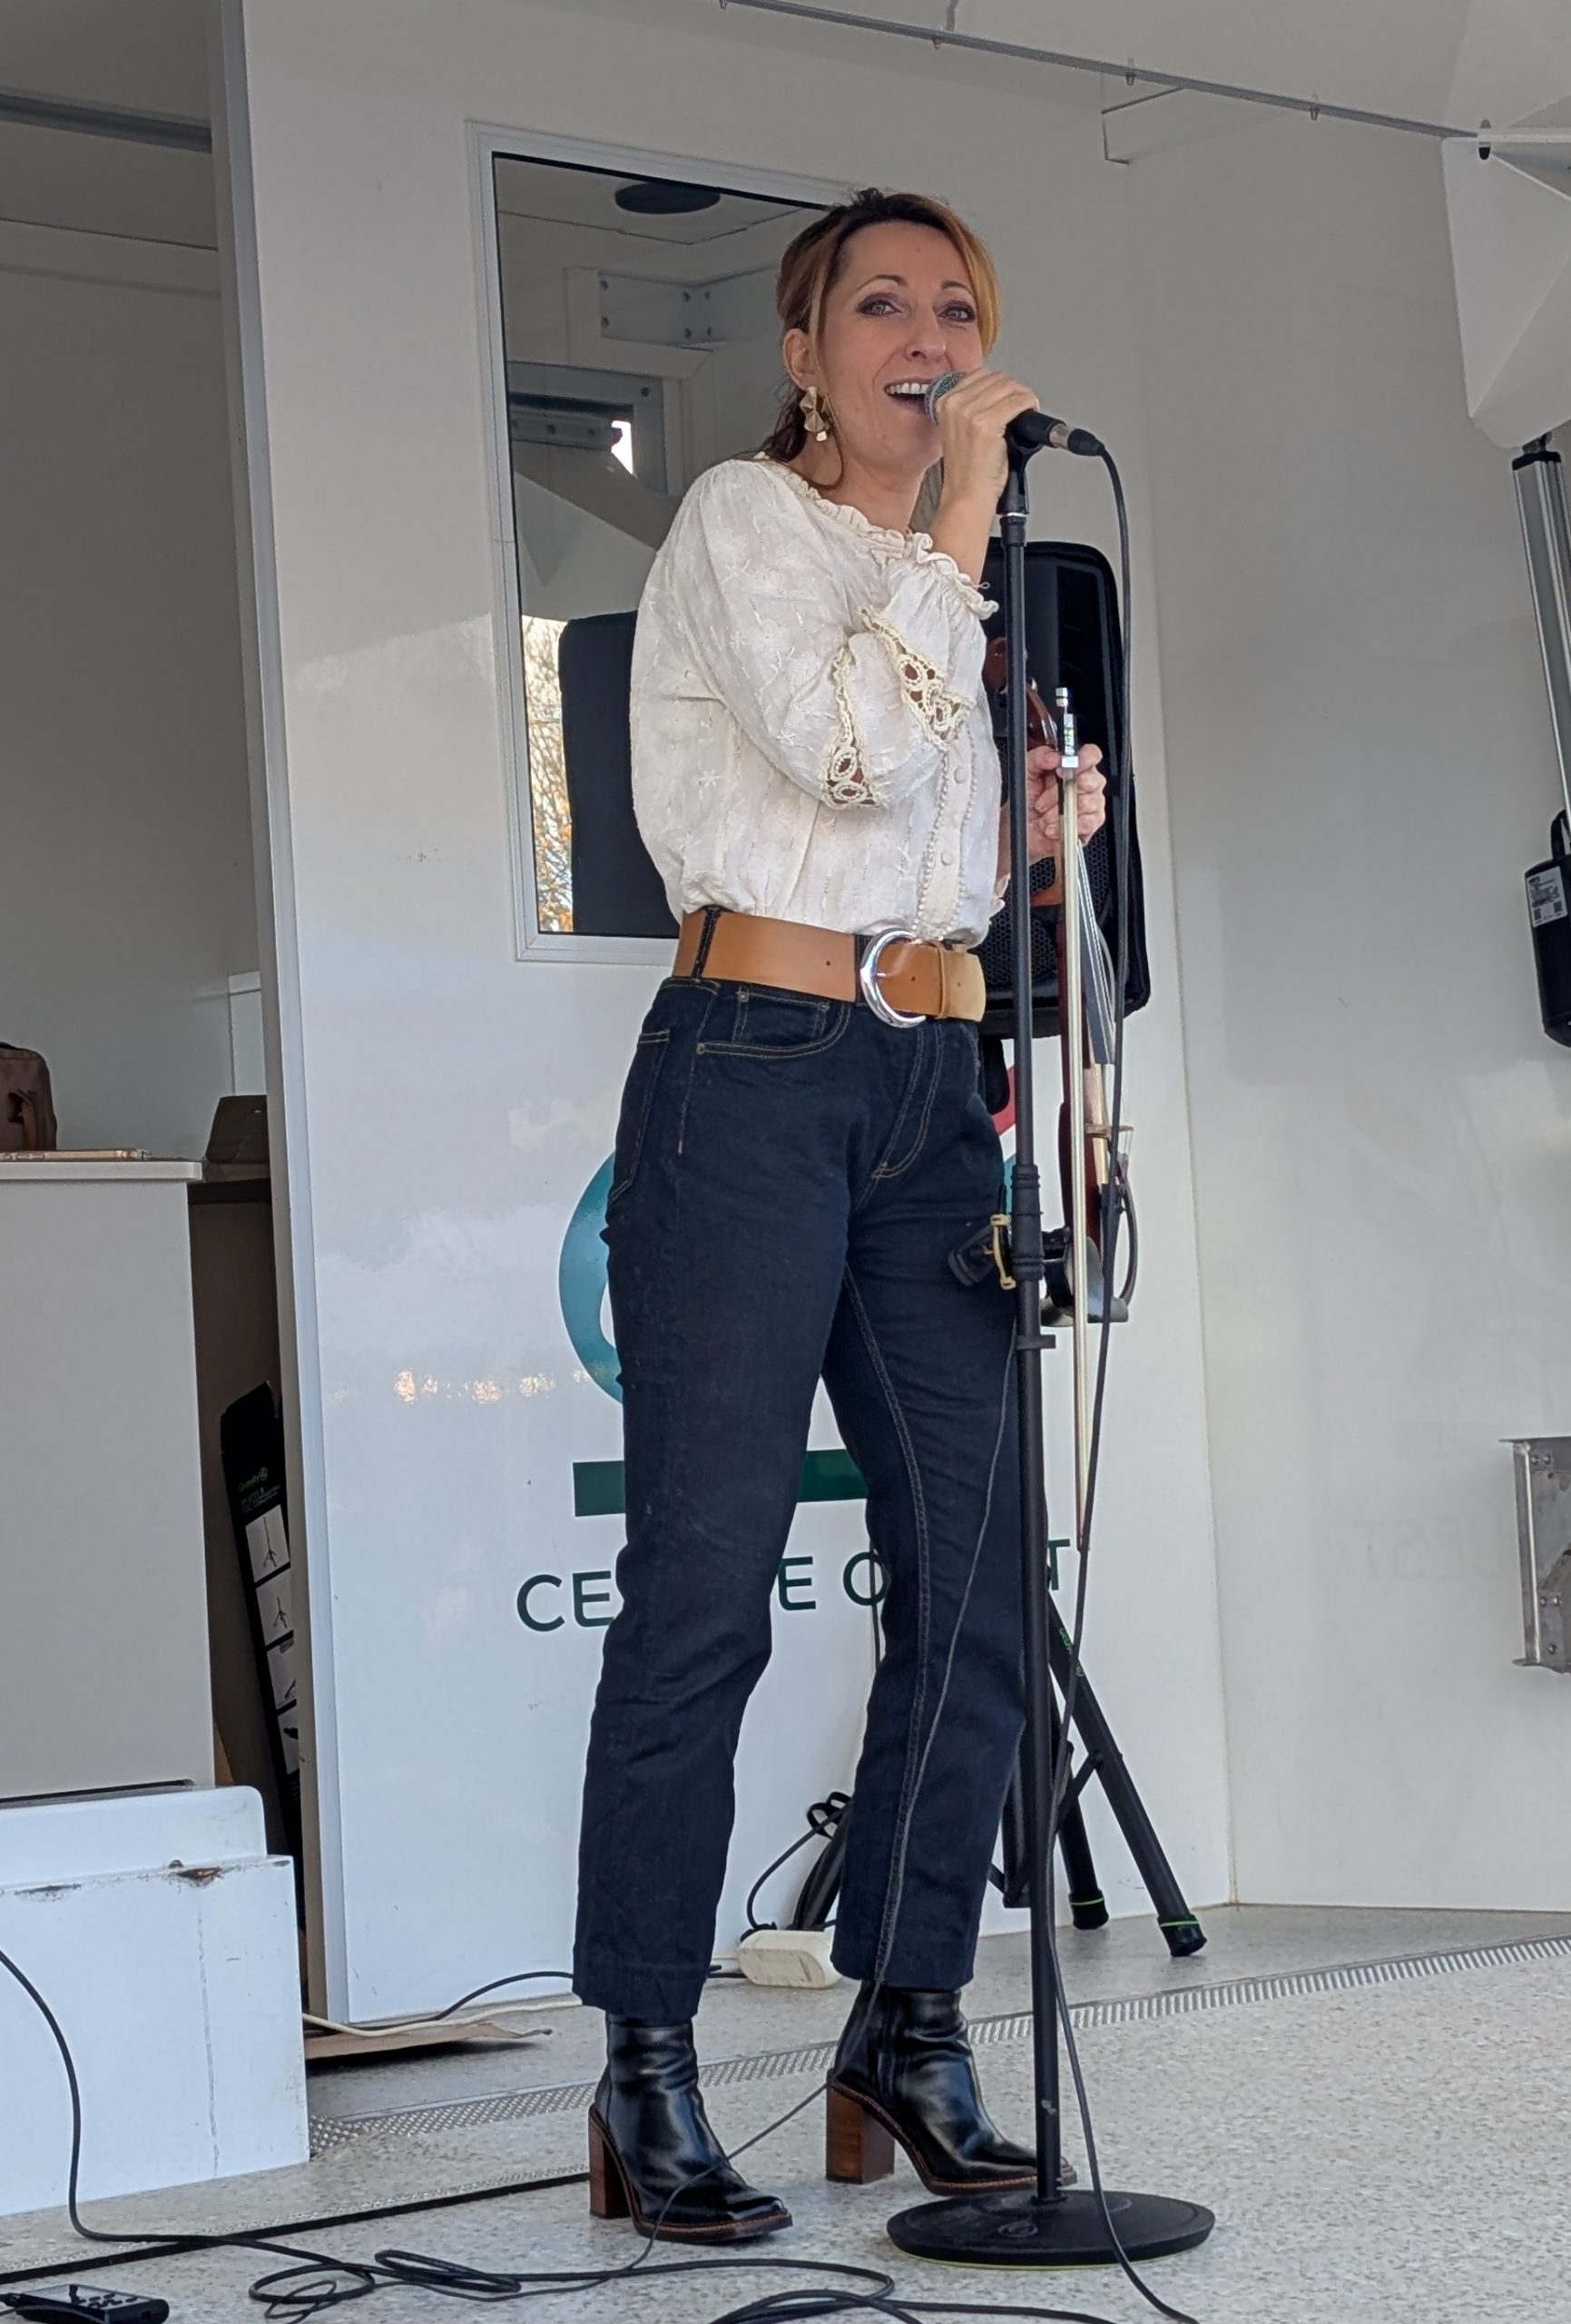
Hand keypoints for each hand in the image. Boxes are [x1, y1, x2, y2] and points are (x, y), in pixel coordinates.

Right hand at [933, 367, 1039, 505]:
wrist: (966, 496)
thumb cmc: (967, 471)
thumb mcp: (961, 430)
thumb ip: (973, 408)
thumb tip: (1000, 394)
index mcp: (945, 402)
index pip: (981, 374)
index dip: (1001, 384)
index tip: (1009, 396)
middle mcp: (955, 403)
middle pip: (997, 378)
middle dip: (1014, 389)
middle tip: (1021, 406)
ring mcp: (969, 412)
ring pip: (1009, 387)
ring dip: (1023, 396)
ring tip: (1026, 411)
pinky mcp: (986, 423)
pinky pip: (1017, 401)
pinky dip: (1029, 404)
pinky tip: (1030, 413)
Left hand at [997, 742, 1105, 887]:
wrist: (1021, 830)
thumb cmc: (1027, 801)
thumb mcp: (1025, 772)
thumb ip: (1039, 756)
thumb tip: (1054, 755)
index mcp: (1074, 767)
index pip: (1092, 755)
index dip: (1083, 758)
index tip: (1062, 767)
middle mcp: (1086, 784)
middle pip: (1093, 780)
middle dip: (1063, 790)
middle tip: (1044, 798)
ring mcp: (1090, 805)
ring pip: (1088, 802)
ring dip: (1059, 810)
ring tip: (1045, 814)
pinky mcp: (1089, 826)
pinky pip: (1088, 822)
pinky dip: (1065, 824)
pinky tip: (1052, 826)